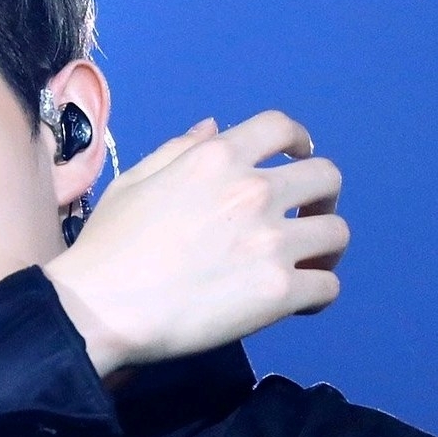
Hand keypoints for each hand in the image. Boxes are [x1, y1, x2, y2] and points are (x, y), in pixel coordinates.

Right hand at [43, 110, 348, 376]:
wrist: (101, 309)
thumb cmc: (106, 248)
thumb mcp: (132, 184)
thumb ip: (178, 151)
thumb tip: (213, 126)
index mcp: (217, 158)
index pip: (282, 128)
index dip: (299, 142)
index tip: (297, 159)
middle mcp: (254, 190)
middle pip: (326, 177)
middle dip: (321, 196)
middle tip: (304, 219)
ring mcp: (272, 242)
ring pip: (336, 232)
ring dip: (325, 247)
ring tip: (306, 265)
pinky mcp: (280, 291)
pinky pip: (328, 286)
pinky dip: (317, 294)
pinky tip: (298, 304)